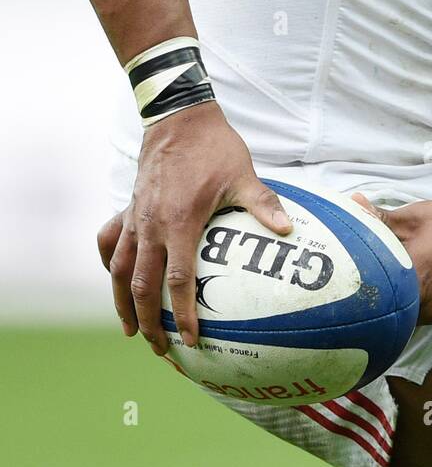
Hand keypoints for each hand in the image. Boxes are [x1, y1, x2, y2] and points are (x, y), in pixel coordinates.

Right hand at [97, 101, 292, 355]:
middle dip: (149, 322)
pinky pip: (109, 242)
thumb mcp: (243, 175)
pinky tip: (116, 280)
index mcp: (180, 223)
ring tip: (130, 331)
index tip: (191, 340)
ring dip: (122, 303)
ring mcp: (135, 217)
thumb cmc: (214, 147)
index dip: (184, 314)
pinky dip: (110, 265)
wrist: (178, 117)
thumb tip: (288, 230)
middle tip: (160, 349)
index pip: (179, 281)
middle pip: (141, 286)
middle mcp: (150, 225)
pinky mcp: (128, 207)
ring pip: (118, 270)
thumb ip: (263, 205)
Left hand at [351, 194, 431, 324]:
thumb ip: (378, 217)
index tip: (336, 279)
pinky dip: (396, 305)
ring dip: (380, 303)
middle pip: (383, 308)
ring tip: (362, 289)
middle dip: (364, 298)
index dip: (353, 284)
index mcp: (416, 273)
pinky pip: (408, 315)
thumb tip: (350, 203)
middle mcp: (424, 299)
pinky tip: (385, 291)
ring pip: (396, 314)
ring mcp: (431, 310)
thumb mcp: (411, 216)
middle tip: (342, 287)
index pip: (375, 287)